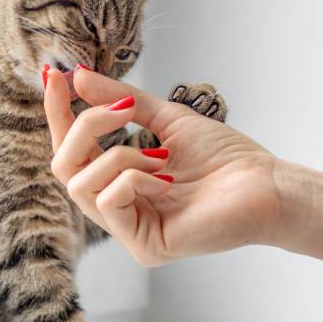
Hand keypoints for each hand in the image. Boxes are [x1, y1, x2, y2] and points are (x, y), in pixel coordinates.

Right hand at [44, 68, 280, 266]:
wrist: (268, 185)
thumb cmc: (225, 157)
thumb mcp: (166, 118)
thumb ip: (120, 101)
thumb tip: (78, 77)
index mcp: (119, 181)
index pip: (71, 150)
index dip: (57, 114)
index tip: (54, 74)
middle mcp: (118, 209)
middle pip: (63, 167)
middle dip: (84, 127)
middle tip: (122, 109)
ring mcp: (129, 231)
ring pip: (80, 185)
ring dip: (119, 154)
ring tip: (161, 155)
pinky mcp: (144, 247)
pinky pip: (110, 200)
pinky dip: (134, 177)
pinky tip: (167, 176)